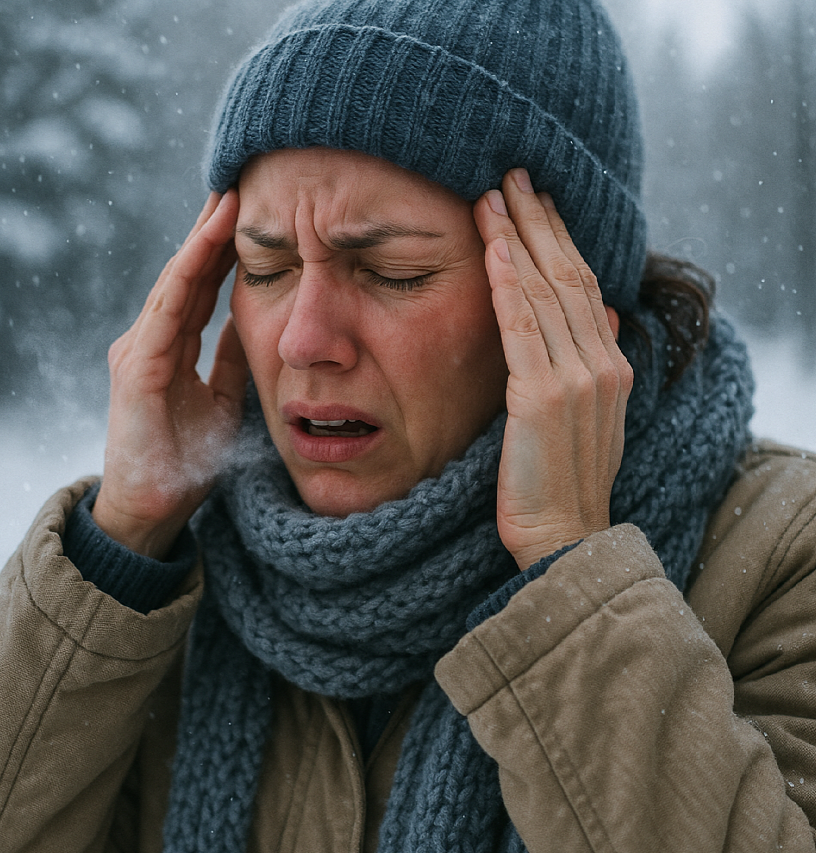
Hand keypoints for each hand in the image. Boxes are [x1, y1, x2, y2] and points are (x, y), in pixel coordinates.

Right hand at [92, 191, 246, 558]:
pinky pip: (168, 311)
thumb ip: (231, 358)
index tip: (254, 212)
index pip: (203, 286)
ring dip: (203, 239)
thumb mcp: (222, 397)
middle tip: (240, 180)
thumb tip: (253, 320)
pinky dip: (188, 274)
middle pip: (188, 273)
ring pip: (177, 281)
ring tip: (229, 196)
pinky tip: (206, 244)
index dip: (226, 249)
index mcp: (172, 346)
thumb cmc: (186, 457)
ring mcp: (141, 349)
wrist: (155, 506)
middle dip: (214, 229)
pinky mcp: (139, 367)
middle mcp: (152, 339)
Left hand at [473, 169, 632, 568]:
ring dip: (516, 239)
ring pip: (544, 292)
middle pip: (566, 274)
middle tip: (510, 174)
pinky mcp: (543, 398)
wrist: (563, 534)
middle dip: (536, 221)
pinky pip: (523, 329)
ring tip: (491, 195)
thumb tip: (596, 309)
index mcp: (609, 364)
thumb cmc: (562, 478)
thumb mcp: (586, 414)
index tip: (534, 201)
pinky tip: (490, 249)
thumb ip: (589, 360)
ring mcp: (577, 379)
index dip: (557, 238)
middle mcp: (601, 362)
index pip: (582, 284)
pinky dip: (507, 286)